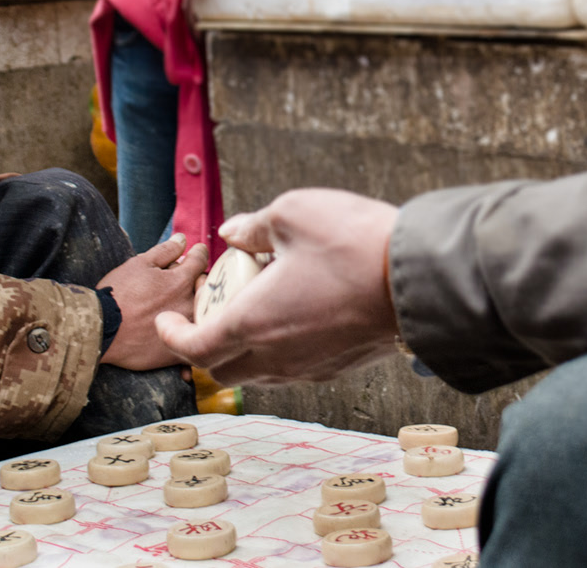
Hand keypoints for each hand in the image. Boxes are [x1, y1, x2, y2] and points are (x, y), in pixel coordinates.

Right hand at [99, 233, 208, 370]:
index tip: (195, 252)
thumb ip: (165, 251)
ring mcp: (186, 330)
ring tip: (178, 305)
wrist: (100, 331)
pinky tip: (178, 332)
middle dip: (199, 279)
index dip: (197, 253)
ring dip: (196, 306)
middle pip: (206, 287)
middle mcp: (190, 305)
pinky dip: (189, 336)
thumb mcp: (139, 264)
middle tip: (184, 280)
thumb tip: (182, 239)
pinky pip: (193, 344)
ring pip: (203, 314)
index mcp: (181, 281)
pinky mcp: (177, 352)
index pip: (201, 259)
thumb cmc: (117, 294)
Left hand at [155, 189, 400, 384]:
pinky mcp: (340, 368)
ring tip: (253, 309)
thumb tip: (231, 234)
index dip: (174, 336)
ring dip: (245, 350)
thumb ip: (253, 226)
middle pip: (224, 370)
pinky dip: (279, 350)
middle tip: (209, 313)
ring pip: (261, 373)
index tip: (167, 321)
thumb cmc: (352, 242)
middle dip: (205, 347)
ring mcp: (311, 368)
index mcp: (254, 323)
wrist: (420, 278)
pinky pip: (295, 369)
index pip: (196, 348)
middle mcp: (278, 356)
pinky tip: (293, 315)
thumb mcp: (292, 213)